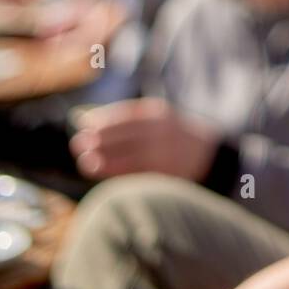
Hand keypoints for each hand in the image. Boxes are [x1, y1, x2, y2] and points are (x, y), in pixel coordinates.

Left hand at [69, 98, 220, 181]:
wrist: (209, 155)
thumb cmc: (173, 136)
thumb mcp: (157, 119)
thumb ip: (129, 120)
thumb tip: (89, 123)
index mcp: (157, 114)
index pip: (124, 116)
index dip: (102, 121)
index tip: (84, 125)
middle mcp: (161, 132)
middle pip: (123, 136)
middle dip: (98, 140)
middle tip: (78, 145)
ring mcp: (164, 153)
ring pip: (127, 157)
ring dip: (104, 160)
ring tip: (86, 163)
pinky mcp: (165, 173)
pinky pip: (136, 173)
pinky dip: (118, 173)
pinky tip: (104, 174)